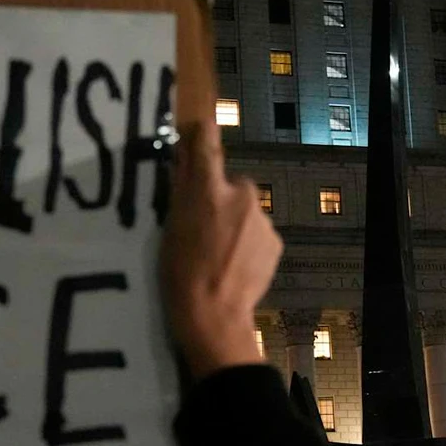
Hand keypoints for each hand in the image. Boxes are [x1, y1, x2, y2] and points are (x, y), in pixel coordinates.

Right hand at [161, 119, 281, 380]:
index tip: (195, 130)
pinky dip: (247, 242)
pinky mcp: (274, 241)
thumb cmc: (181, 273)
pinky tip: (234, 264)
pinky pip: (257, 233)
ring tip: (217, 253)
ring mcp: (262, 219)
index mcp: (208, 189)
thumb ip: (180, 189)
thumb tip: (182, 157)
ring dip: (234, 222)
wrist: (214, 315)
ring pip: (245, 211)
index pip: (206, 143)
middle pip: (230, 184)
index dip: (200, 134)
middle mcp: (241, 195)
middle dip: (218, 197)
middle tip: (201, 226)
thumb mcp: (170, 226)